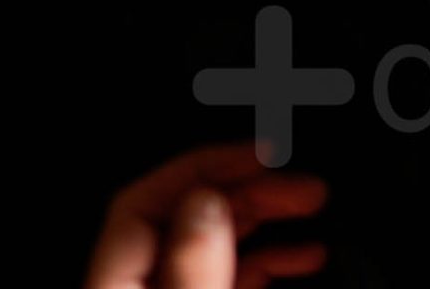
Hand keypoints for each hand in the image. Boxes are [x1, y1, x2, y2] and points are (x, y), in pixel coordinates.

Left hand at [84, 143, 326, 288]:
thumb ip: (190, 272)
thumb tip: (206, 203)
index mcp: (117, 287)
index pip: (143, 203)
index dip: (204, 166)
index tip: (263, 153)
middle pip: (183, 221)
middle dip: (247, 190)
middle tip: (305, 184)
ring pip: (212, 250)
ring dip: (264, 222)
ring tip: (312, 209)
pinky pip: (230, 280)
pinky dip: (266, 263)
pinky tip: (302, 257)